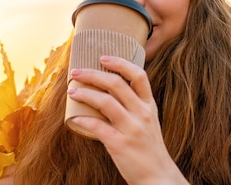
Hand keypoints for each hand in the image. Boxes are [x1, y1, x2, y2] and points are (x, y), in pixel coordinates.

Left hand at [67, 56, 187, 184]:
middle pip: (115, 83)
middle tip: (76, 72)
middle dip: (92, 74)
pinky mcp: (120, 144)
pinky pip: (97, 126)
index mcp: (148, 106)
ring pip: (105, 101)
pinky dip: (82, 119)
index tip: (103, 57)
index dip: (119, 62)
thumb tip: (106, 90)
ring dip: (84, 93)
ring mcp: (132, 129)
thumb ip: (133, 106)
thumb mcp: (148, 122)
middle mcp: (142, 113)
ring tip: (72, 92)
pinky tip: (73, 118)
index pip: (138, 75)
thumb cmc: (149, 148)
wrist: (158, 178)